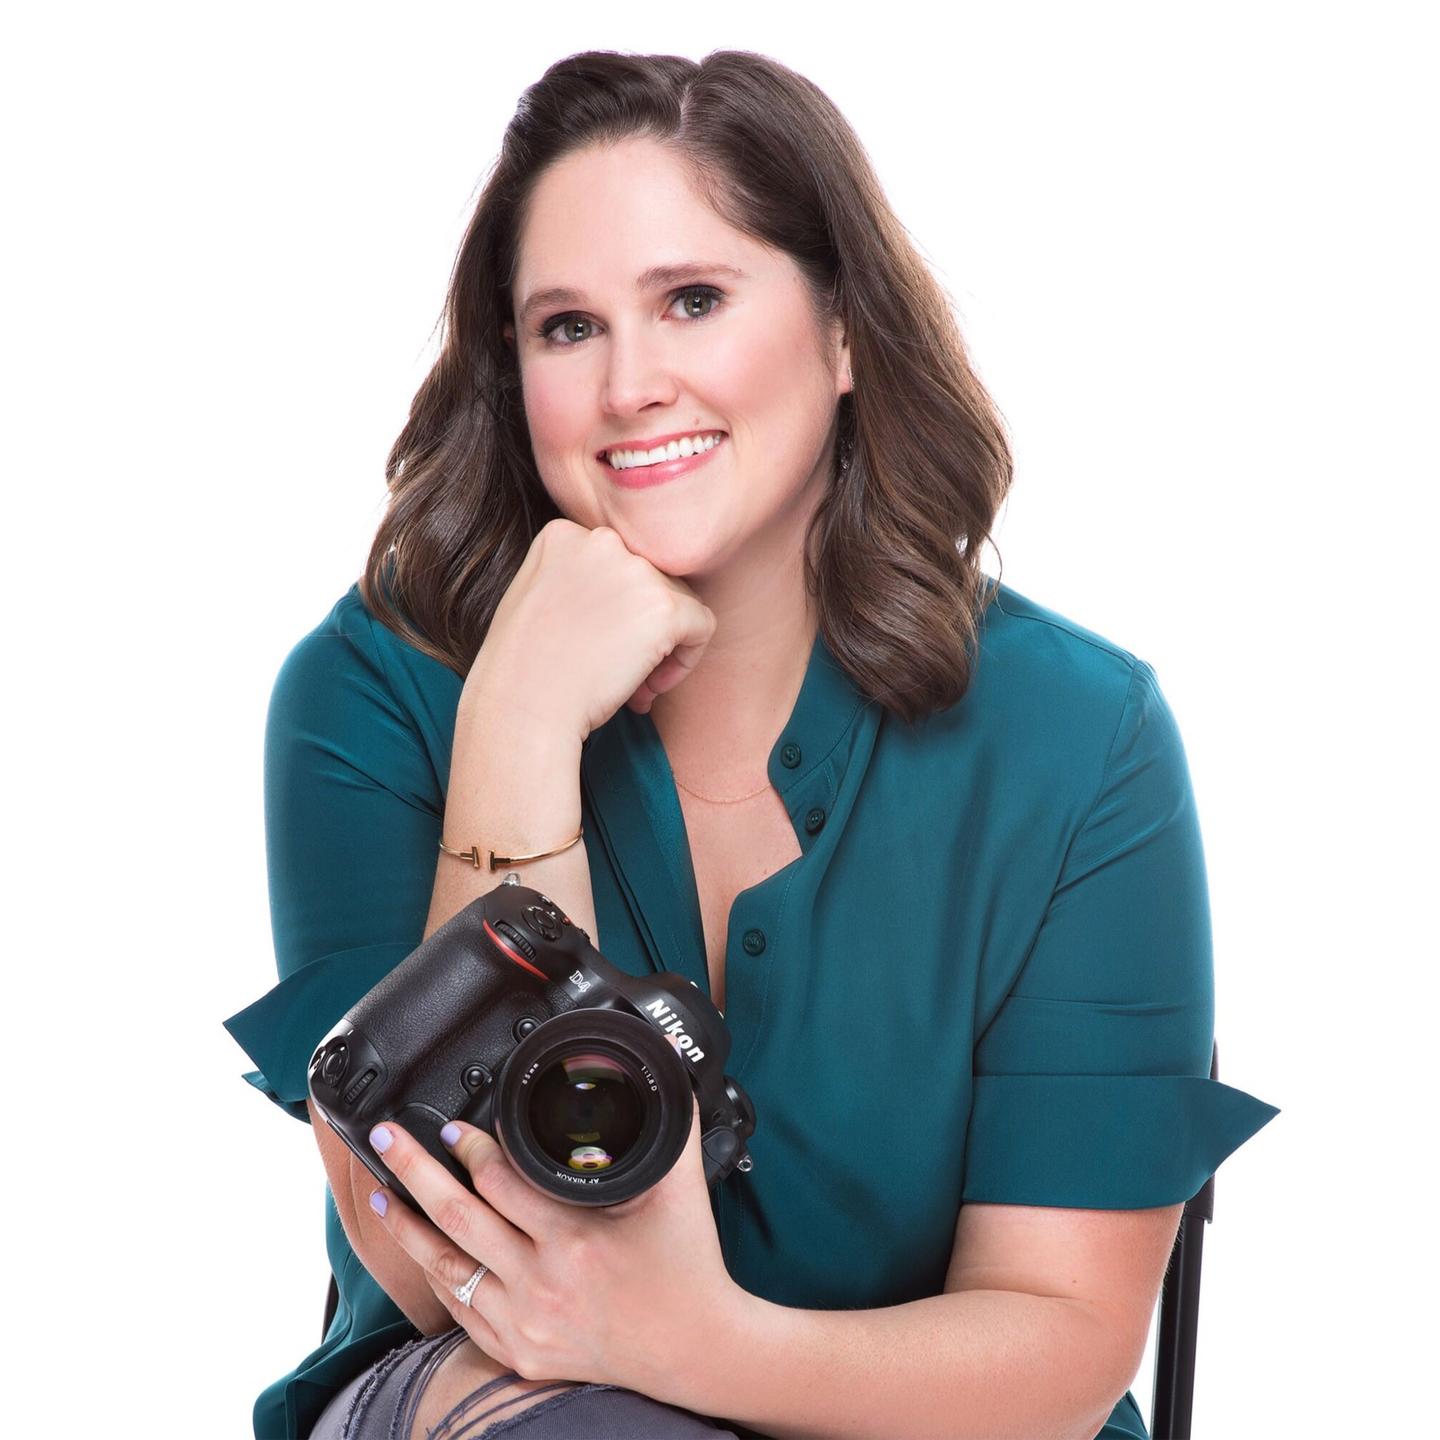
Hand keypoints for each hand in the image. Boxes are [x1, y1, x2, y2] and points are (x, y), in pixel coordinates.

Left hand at [362, 1093, 746, 1403]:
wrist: (695, 1349)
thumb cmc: (688, 1263)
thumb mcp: (681, 1186)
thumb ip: (671, 1119)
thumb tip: (663, 1059)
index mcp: (577, 1240)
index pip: (503, 1183)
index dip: (472, 1149)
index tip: (456, 1128)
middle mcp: (543, 1284)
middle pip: (458, 1218)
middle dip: (413, 1171)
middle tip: (388, 1138)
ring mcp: (525, 1323)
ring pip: (446, 1267)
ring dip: (407, 1226)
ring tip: (379, 1192)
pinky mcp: (520, 1352)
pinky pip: (461, 1310)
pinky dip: (436, 1275)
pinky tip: (421, 1249)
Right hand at [461, 519, 716, 744]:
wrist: (523, 707)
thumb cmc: (523, 669)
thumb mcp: (536, 597)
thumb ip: (577, 577)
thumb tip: (632, 596)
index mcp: (564, 534)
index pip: (619, 563)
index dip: (617, 609)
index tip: (599, 645)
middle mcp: (602, 540)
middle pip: (652, 578)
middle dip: (642, 628)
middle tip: (617, 672)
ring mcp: (636, 570)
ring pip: (680, 602)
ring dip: (663, 647)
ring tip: (631, 687)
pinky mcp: (664, 606)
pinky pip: (702, 626)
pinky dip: (687, 661)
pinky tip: (649, 688)